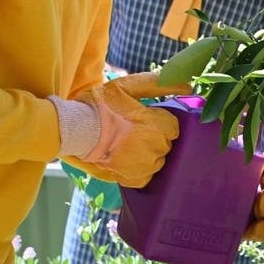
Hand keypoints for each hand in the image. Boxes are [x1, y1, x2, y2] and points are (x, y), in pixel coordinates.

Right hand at [54, 72, 190, 187]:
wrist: (73, 130)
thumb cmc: (101, 105)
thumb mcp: (129, 87)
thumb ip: (159, 85)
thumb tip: (189, 87)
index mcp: (157, 124)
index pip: (173, 127)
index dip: (159, 121)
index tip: (145, 119)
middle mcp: (153, 147)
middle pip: (166, 143)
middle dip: (155, 137)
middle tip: (133, 131)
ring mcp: (142, 165)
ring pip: (158, 161)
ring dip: (148, 154)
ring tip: (128, 145)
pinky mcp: (131, 178)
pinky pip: (146, 177)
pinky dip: (139, 170)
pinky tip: (126, 159)